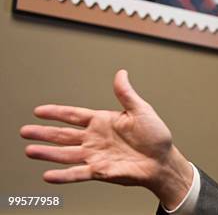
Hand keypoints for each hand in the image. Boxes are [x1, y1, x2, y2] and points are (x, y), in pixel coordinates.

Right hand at [21, 70, 192, 208]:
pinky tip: (48, 175)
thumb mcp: (141, 110)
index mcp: (103, 121)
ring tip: (30, 150)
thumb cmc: (156, 136)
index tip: (39, 111)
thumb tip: (121, 73)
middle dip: (44, 132)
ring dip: (48, 153)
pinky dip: (63, 175)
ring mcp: (96, 155)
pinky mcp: (100, 171)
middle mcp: (95, 138)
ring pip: (66, 154)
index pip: (74, 115)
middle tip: (24, 131)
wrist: (163, 161)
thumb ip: (126, 94)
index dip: (56, 112)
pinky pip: (78, 173)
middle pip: (63, 135)